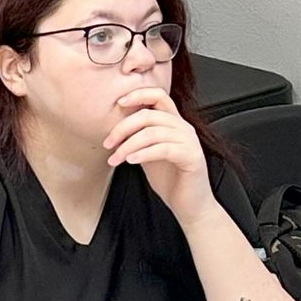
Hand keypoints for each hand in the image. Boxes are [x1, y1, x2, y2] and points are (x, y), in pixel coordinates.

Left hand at [104, 84, 210, 226]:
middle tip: (107, 143)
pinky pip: (163, 149)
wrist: (189, 205)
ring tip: (115, 158)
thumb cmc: (169, 179)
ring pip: (153, 132)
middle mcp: (184, 128)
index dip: (138, 94)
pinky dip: (143, 153)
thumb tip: (114, 128)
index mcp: (174, 123)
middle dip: (123, 127)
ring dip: (128, 145)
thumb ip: (138, 137)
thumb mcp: (148, 152)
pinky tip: (131, 161)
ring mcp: (189, 142)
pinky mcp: (192, 157)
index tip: (117, 103)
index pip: (158, 95)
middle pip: (149, 114)